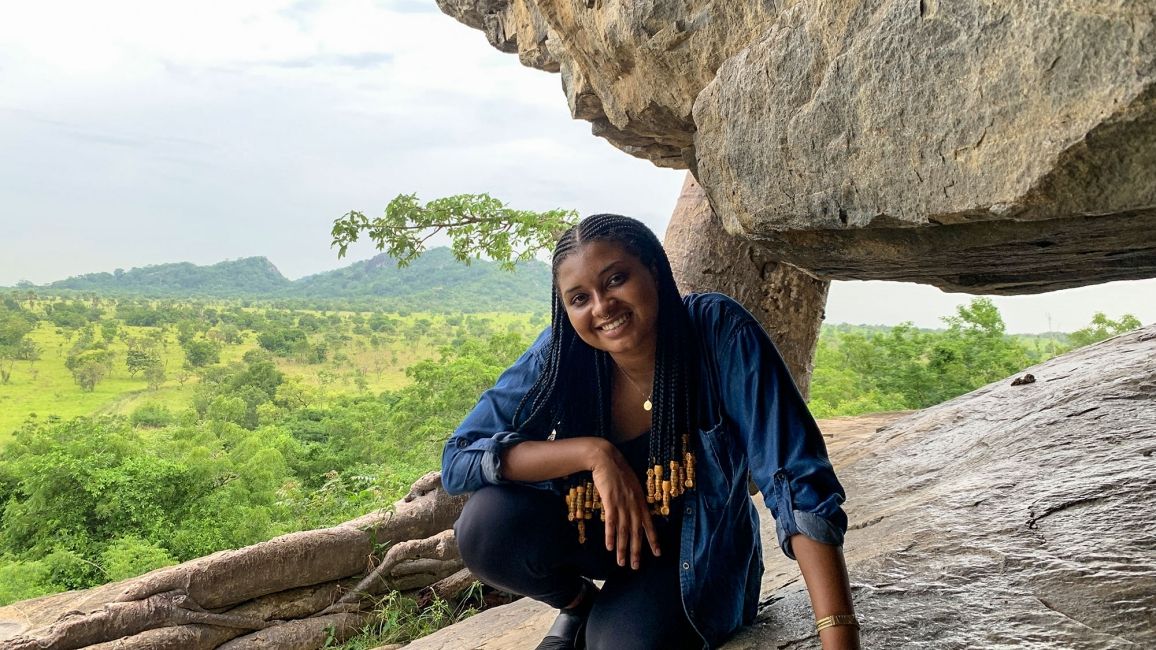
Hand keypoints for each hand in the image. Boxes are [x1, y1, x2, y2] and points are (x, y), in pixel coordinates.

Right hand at [590, 443, 659, 568]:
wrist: (606, 458)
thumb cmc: (618, 471)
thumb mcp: (631, 486)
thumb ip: (634, 500)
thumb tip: (635, 512)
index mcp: (640, 501)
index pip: (649, 524)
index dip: (653, 539)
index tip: (658, 553)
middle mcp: (634, 504)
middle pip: (637, 532)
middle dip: (637, 550)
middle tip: (635, 566)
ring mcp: (622, 503)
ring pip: (624, 530)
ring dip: (623, 548)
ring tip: (621, 562)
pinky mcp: (610, 501)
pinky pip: (611, 522)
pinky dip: (611, 535)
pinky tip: (610, 547)